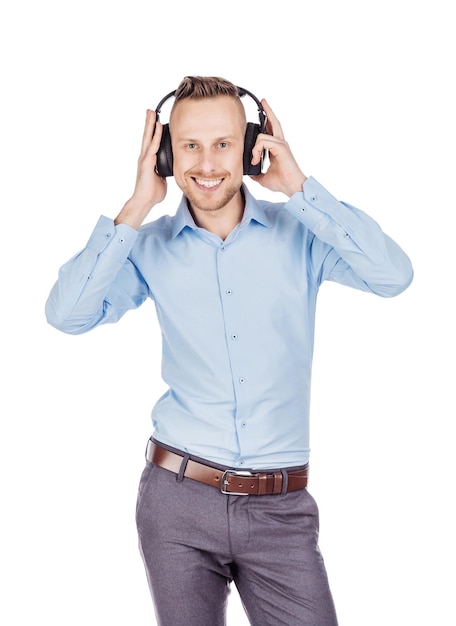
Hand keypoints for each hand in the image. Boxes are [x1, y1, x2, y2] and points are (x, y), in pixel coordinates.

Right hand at [115, 109, 166, 228]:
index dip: (153, 131)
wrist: (145, 201)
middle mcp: (145, 157)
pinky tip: (158, 127)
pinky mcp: (146, 162)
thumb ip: (164, 171)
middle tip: (150, 110)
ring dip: (150, 124)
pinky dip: (156, 136)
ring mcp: (144, 159)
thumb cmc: (152, 193)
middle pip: (147, 136)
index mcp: (148, 160)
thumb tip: (170, 170)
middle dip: (149, 123)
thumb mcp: (161, 179)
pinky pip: (153, 146)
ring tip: (151, 112)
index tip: (155, 121)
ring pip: (148, 138)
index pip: (151, 142)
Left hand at [249, 99, 306, 196]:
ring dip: (254, 148)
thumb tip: (248, 173)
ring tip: (254, 160)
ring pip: (262, 135)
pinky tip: (256, 160)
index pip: (271, 131)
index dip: (266, 123)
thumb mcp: (263, 178)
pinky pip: (263, 141)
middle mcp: (280, 144)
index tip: (260, 118)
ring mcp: (281, 144)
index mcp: (277, 148)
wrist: (292, 188)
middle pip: (274, 122)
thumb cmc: (282, 183)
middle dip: (268, 111)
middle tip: (263, 101)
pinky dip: (256, 150)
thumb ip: (256, 172)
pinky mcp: (281, 148)